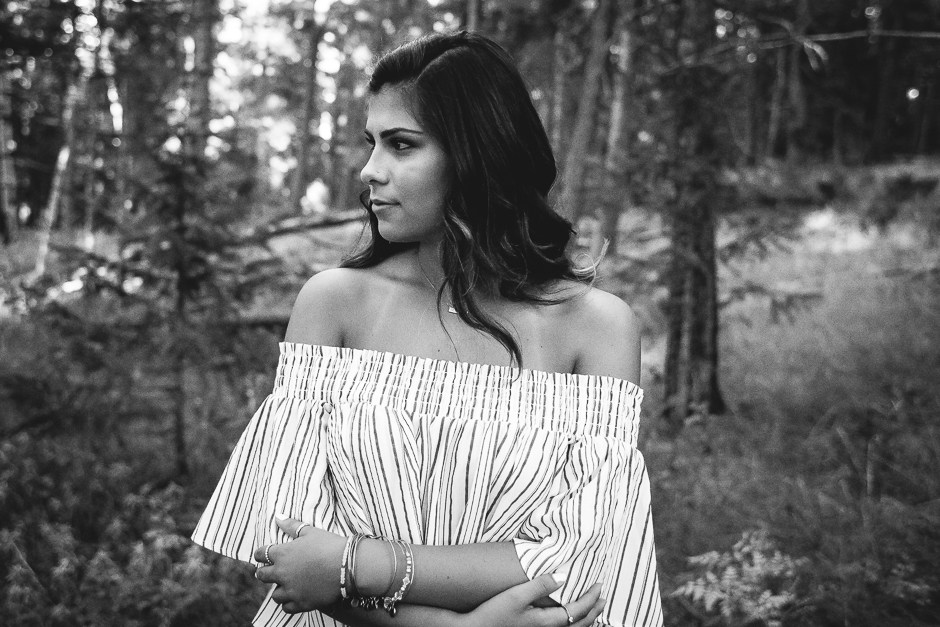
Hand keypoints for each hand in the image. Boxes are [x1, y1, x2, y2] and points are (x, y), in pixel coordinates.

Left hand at [253, 515, 346, 613]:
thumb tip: (278, 517)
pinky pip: (287, 607)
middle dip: (264, 572)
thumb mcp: (310, 532)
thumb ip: (292, 525)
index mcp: (282, 554)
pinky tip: (295, 597)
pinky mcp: (301, 602)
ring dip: (278, 589)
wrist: (347, 565)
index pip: (260, 554)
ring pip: (274, 595)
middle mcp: (282, 573)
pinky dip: (289, 603)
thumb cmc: (329, 545)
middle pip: (262, 576)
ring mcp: (291, 590)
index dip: (261, 554)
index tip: (264, 555)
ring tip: (286, 586)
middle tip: (270, 572)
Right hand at [461, 574, 604, 626]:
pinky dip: (573, 624)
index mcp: (548, 621)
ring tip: (592, 608)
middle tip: (602, 596)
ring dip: (586, 618)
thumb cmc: (494, 614)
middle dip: (594, 609)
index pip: (579, 610)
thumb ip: (541, 585)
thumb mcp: (517, 595)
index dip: (591, 598)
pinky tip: (567, 617)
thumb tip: (563, 576)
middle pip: (580, 623)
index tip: (599, 585)